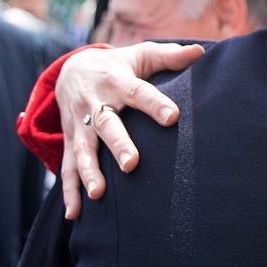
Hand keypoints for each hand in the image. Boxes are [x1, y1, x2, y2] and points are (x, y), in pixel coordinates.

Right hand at [58, 42, 204, 217]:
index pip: (137, 92)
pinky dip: (69, 191)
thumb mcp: (141, 55)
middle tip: (132, 164)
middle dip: (118, 145)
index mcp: (116, 81)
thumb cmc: (118, 65)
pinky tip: (74, 214)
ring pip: (82, 149)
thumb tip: (200, 52)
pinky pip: (66, 167)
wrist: (70, 71)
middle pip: (106, 125)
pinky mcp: (69, 141)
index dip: (154, 103)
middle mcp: (95, 103)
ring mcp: (79, 125)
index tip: (173, 116)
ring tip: (98, 194)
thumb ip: (169, 56)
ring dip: (89, 172)